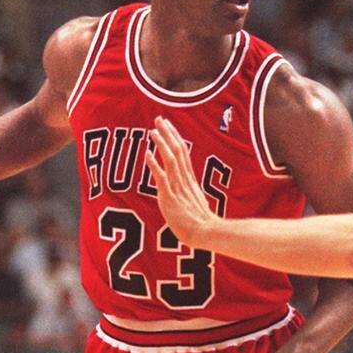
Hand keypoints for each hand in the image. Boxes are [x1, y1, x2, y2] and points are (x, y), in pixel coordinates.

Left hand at [145, 117, 216, 248]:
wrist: (205, 233)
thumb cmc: (201, 223)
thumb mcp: (196, 204)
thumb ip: (190, 196)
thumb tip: (190, 195)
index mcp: (190, 180)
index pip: (183, 153)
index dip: (175, 138)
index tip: (168, 126)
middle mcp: (184, 180)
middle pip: (177, 150)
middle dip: (168, 133)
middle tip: (159, 119)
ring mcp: (178, 187)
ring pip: (170, 159)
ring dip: (161, 144)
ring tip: (153, 131)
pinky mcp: (170, 197)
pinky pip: (161, 177)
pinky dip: (154, 164)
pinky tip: (147, 154)